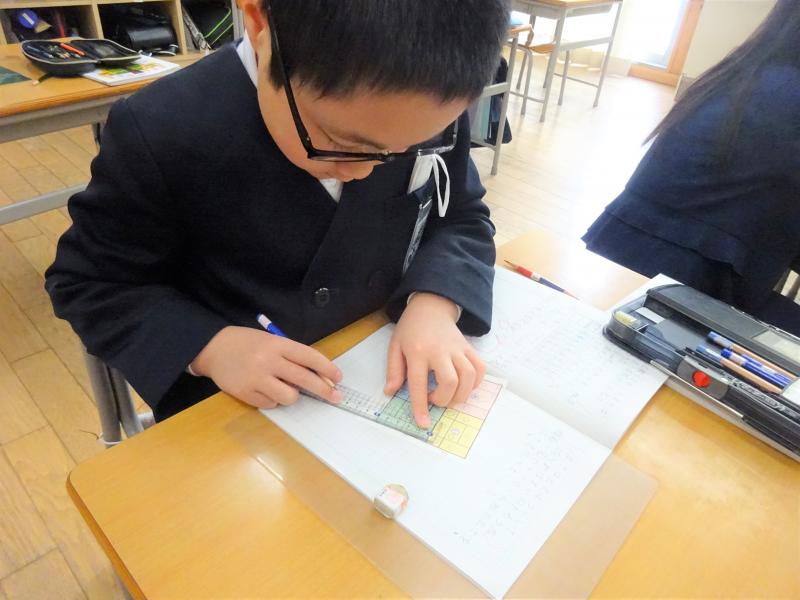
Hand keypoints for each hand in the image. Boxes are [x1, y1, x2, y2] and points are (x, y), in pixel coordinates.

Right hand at [190, 326, 341, 408]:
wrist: (214, 348)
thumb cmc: (248, 344)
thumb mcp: (271, 342)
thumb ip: (292, 357)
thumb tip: (318, 377)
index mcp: (277, 344)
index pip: (309, 356)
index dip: (327, 369)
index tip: (338, 378)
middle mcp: (268, 360)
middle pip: (304, 378)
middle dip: (324, 390)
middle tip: (335, 397)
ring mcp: (256, 378)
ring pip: (289, 396)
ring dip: (293, 396)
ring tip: (284, 388)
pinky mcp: (245, 393)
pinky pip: (271, 404)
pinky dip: (273, 400)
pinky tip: (265, 390)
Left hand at [384, 293, 484, 427]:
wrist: (431, 307)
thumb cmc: (411, 329)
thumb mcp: (395, 346)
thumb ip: (394, 370)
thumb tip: (390, 392)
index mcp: (417, 352)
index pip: (418, 383)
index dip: (421, 406)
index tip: (423, 423)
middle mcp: (440, 350)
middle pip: (450, 382)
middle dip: (444, 400)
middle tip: (435, 399)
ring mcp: (457, 349)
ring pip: (469, 376)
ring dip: (461, 394)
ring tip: (450, 395)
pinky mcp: (469, 347)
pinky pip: (480, 368)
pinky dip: (476, 383)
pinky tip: (465, 386)